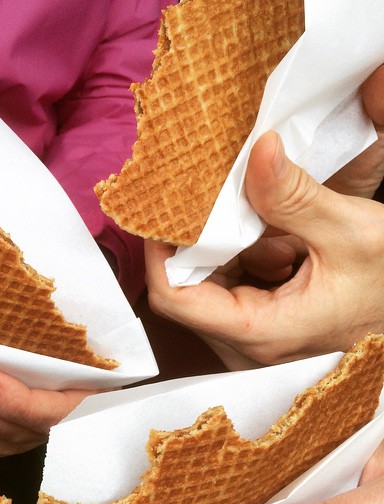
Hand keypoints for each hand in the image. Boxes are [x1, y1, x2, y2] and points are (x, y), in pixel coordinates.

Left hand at [145, 65, 383, 369]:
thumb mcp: (352, 233)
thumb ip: (296, 196)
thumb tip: (259, 151)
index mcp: (259, 332)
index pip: (174, 298)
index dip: (159, 252)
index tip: (163, 210)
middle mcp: (246, 345)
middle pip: (186, 288)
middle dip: (195, 241)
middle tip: (208, 196)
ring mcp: (251, 338)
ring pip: (206, 285)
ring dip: (225, 246)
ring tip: (263, 221)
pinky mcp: (260, 326)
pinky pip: (229, 286)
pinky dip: (243, 256)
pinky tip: (279, 242)